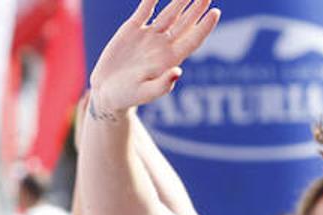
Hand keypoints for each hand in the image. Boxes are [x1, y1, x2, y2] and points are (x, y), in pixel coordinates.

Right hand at [89, 0, 220, 118]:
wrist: (107, 91)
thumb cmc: (128, 96)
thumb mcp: (145, 93)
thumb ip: (162, 85)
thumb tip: (177, 72)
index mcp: (170, 60)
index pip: (192, 40)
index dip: (205, 27)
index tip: (216, 12)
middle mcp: (163, 46)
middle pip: (185, 23)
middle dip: (196, 8)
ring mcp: (149, 36)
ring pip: (169, 14)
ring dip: (179, 1)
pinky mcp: (132, 30)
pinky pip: (144, 10)